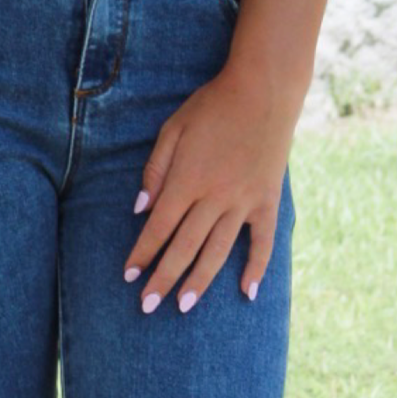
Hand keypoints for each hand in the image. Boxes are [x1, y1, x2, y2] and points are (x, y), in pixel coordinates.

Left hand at [121, 62, 298, 312]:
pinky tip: (247, 293)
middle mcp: (215, 197)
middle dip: (163, 279)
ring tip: (183, 306)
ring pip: (218, 251)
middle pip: (184, 247)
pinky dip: (256, 269)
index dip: (142, 253)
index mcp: (187, 179)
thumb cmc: (212, 106)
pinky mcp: (268, 201)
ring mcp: (244, 202)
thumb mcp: (174, 128)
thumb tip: (140, 209)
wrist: (262, 91)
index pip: (159, 227)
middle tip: (147, 306)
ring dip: (199, 281)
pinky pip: (262, 243)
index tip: (129, 276)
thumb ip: (156, 169)